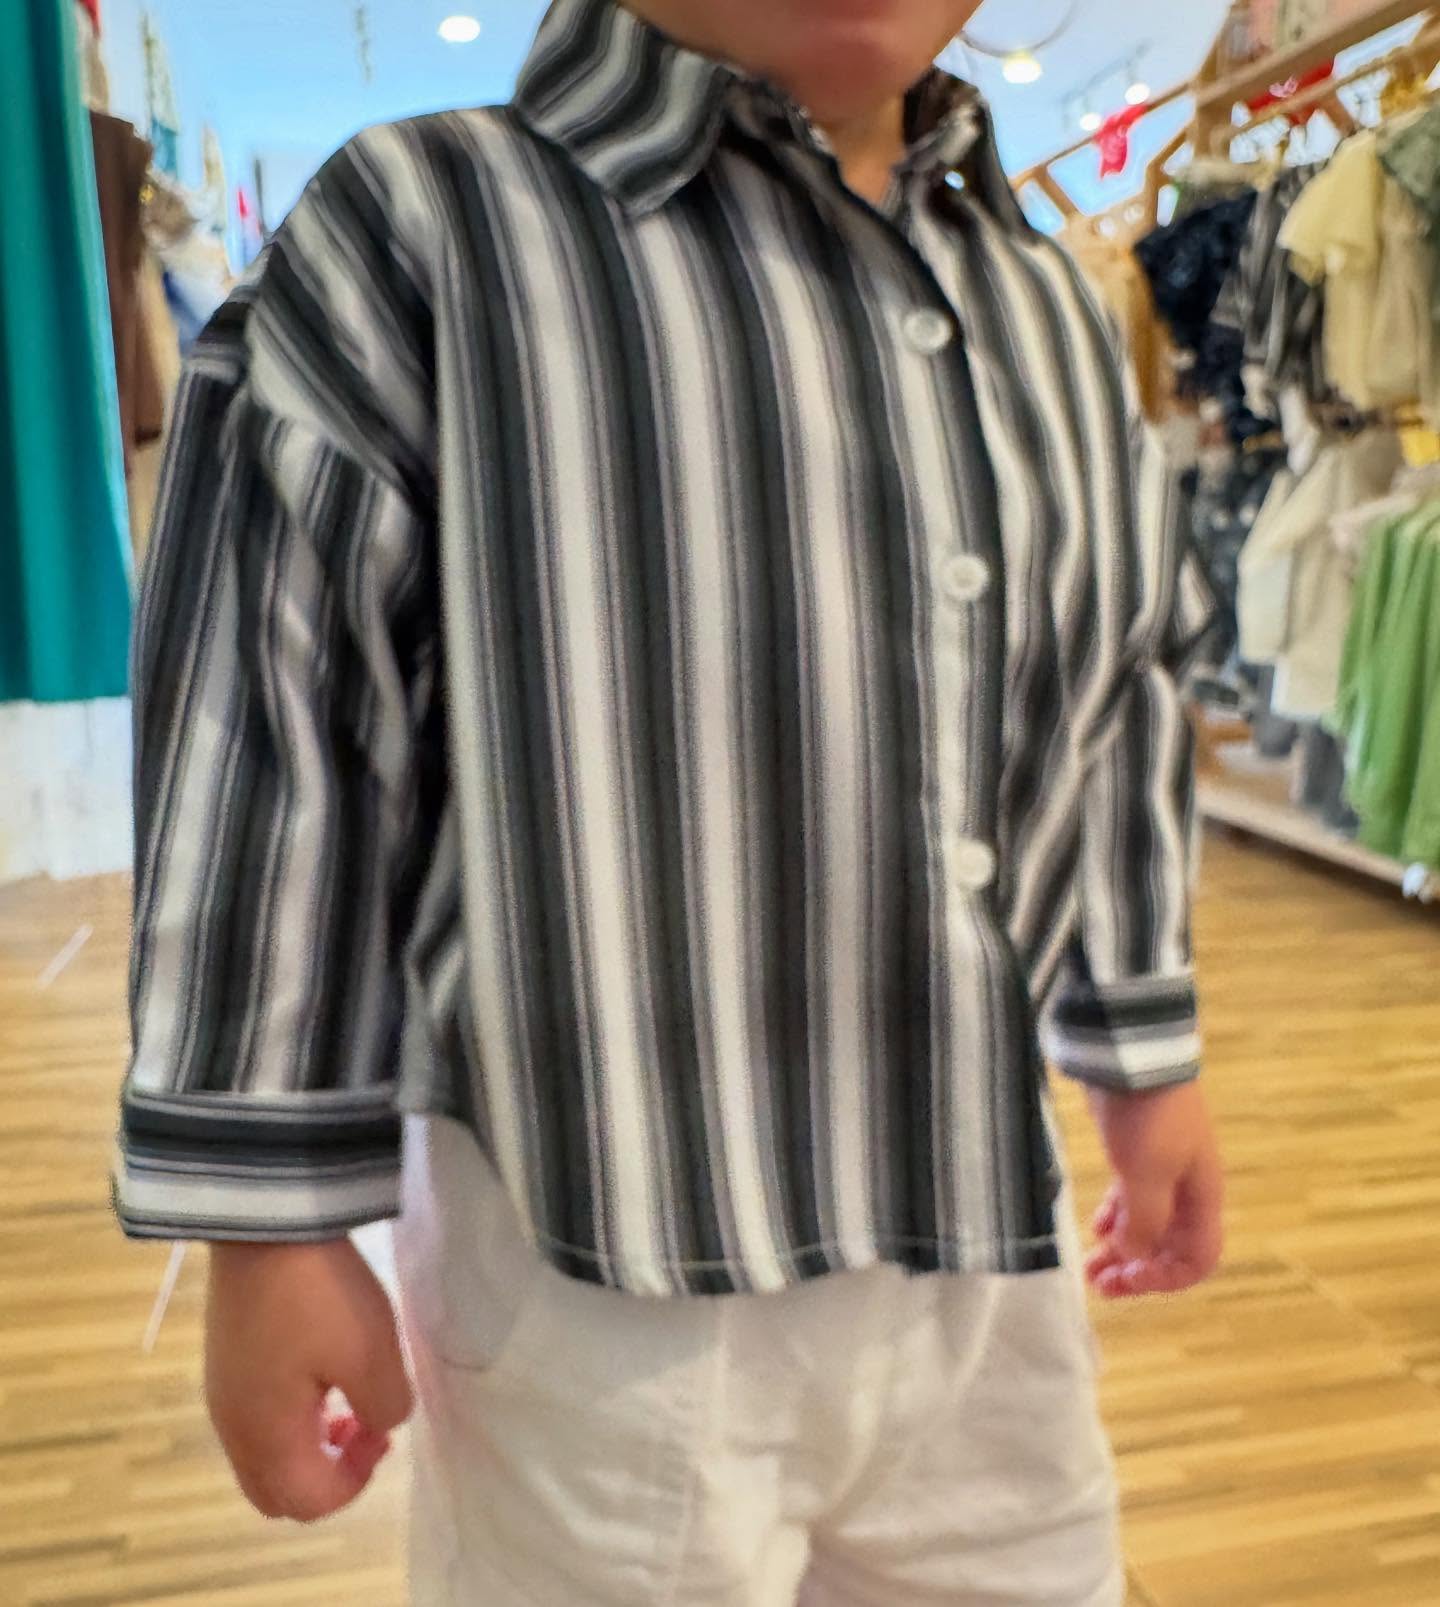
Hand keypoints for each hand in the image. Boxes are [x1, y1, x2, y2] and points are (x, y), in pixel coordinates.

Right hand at [206, 1238, 412, 1520]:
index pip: (306, 1501)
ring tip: (346, 1396)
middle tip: (363, 1426)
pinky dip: (290, 1416)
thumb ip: (385, 1407)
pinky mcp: (224, 1357)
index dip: (354, 1484)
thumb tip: (377, 1422)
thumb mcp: (372, 1352)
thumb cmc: (319, 1294)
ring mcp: (222, 1389)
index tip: (382, 1434)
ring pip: (263, 1454)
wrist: (265, 1221)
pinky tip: (318, 1367)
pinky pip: (255, 1418)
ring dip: (308, 1444)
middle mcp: (232, 1424)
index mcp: (264, 1434)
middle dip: (326, 1473)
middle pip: (275, 1489)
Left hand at [1084, 1081, 1223, 1299]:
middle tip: (1099, 1284)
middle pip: (1169, 1247)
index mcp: (1200, 1198)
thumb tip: (1134, 1256)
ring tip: (1090, 1266)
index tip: (1129, 1280)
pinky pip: (1130, 1201)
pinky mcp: (1134, 1154)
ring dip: (1121, 1250)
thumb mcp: (1148, 1172)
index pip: (1198, 1257)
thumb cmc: (1147, 1116)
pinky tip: (1096, 1229)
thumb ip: (1144, 1220)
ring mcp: (1159, 1172)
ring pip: (1145, 1226)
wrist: (1131, 1054)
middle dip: (1137, 1270)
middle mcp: (1185, 1191)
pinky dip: (1115, 1220)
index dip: (1166, 1278)